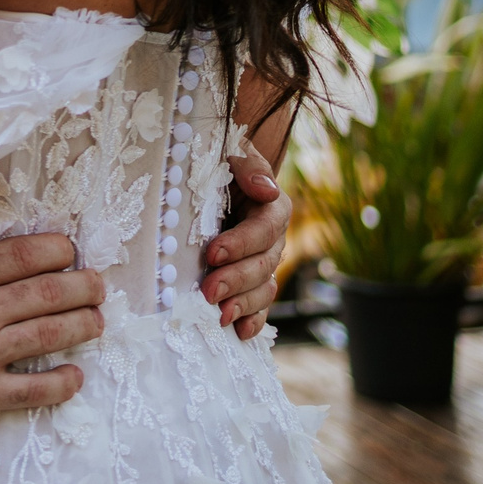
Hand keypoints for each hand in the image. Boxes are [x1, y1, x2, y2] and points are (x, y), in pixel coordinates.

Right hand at [0, 233, 104, 446]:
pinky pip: (33, 389)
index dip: (54, 250)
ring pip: (48, 334)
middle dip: (81, 285)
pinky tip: (75, 377)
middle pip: (45, 292)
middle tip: (97, 284)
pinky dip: (60, 383)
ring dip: (81, 326)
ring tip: (97, 320)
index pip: (19, 255)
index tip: (69, 249)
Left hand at [202, 141, 288, 338]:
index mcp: (273, 207)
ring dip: (243, 304)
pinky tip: (240, 333)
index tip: (212, 253)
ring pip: (263, 288)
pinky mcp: (252, 280)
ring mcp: (264, 262)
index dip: (241, 243)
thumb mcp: (231, 150)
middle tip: (208, 292)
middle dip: (236, 280)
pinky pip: (261, 305)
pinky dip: (253, 320)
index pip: (264, 229)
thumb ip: (248, 165)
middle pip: (264, 264)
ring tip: (220, 317)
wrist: (213, 175)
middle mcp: (274, 238)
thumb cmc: (219, 159)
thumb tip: (266, 189)